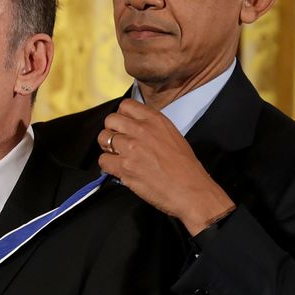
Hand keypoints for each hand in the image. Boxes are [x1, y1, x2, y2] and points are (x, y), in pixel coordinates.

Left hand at [97, 99, 234, 234]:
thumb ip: (151, 128)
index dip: (121, 116)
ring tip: (118, 156)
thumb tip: (133, 129)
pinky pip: (103, 160)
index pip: (126, 105)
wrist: (191, 190)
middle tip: (118, 142)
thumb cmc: (185, 168)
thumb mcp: (172, 135)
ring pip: (103, 138)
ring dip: (108, 147)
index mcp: (155, 120)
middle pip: (110, 120)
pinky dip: (108, 165)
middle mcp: (141, 129)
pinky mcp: (124, 167)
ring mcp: (131, 147)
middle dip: (111, 130)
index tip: (123, 125)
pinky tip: (119, 169)